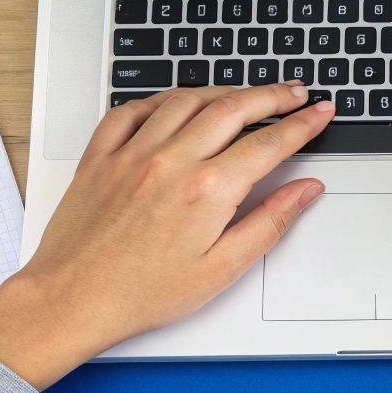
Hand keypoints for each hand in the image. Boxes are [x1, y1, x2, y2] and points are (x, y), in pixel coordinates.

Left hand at [0, 83, 334, 388]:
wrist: (72, 300)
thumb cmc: (142, 294)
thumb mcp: (222, 269)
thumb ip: (270, 222)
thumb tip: (305, 191)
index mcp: (207, 190)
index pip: (269, 142)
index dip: (302, 123)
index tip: (319, 112)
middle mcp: (171, 160)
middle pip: (234, 108)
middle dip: (273, 95)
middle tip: (295, 92)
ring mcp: (133, 152)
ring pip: (187, 99)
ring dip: (223, 92)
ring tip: (244, 96)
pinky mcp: (102, 155)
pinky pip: (133, 109)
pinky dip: (161, 99)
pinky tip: (176, 103)